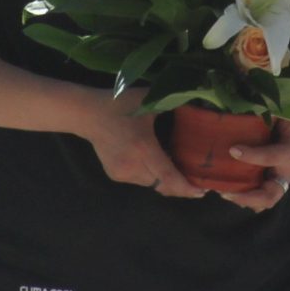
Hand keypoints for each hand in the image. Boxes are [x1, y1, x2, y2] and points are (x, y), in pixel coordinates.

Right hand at [82, 95, 205, 199]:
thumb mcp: (148, 100)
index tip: (201, 191)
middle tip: (194, 180)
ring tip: (172, 166)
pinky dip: (149, 175)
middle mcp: (133, 165)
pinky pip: (139, 180)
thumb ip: (173, 102)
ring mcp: (122, 172)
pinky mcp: (115, 175)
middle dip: (179, 186)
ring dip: (163, 179)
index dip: (185, 187)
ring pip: (151, 184)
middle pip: (162, 186)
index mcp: (143, 148)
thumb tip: (196, 101)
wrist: (88, 114)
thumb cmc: (120, 104)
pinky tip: (150, 160)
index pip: (168, 177)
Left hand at [214, 118, 289, 213]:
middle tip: (225, 191)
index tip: (233, 150)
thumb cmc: (285, 114)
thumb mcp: (278, 110)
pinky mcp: (271, 181)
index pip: (275, 157)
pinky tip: (226, 187)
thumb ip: (263, 111)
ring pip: (263, 201)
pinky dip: (243, 196)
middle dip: (247, 197)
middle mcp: (288, 170)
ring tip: (222, 191)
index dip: (254, 156)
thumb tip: (239, 107)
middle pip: (271, 195)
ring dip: (242, 199)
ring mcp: (279, 179)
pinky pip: (258, 196)